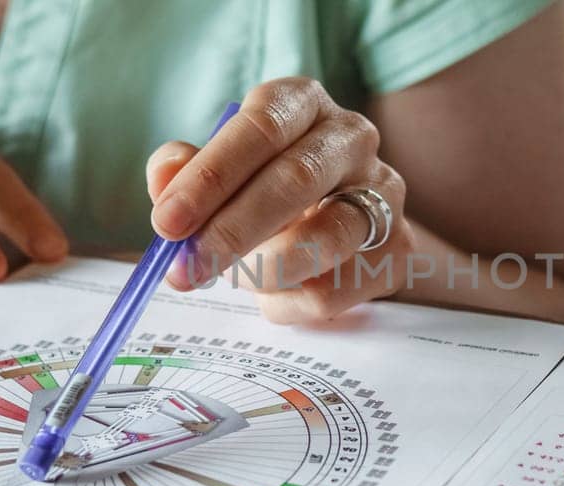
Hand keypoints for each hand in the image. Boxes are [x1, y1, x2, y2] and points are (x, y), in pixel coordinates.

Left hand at [146, 78, 412, 322]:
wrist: (342, 223)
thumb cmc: (265, 189)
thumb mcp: (221, 170)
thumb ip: (186, 171)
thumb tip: (165, 181)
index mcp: (303, 103)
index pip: (262, 127)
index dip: (211, 176)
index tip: (168, 222)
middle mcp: (352, 138)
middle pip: (296, 179)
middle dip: (233, 230)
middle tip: (188, 269)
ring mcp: (384, 192)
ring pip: (325, 239)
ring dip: (264, 271)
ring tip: (233, 279)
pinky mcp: (398, 248)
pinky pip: (337, 289)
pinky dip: (289, 303)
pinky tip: (272, 296)